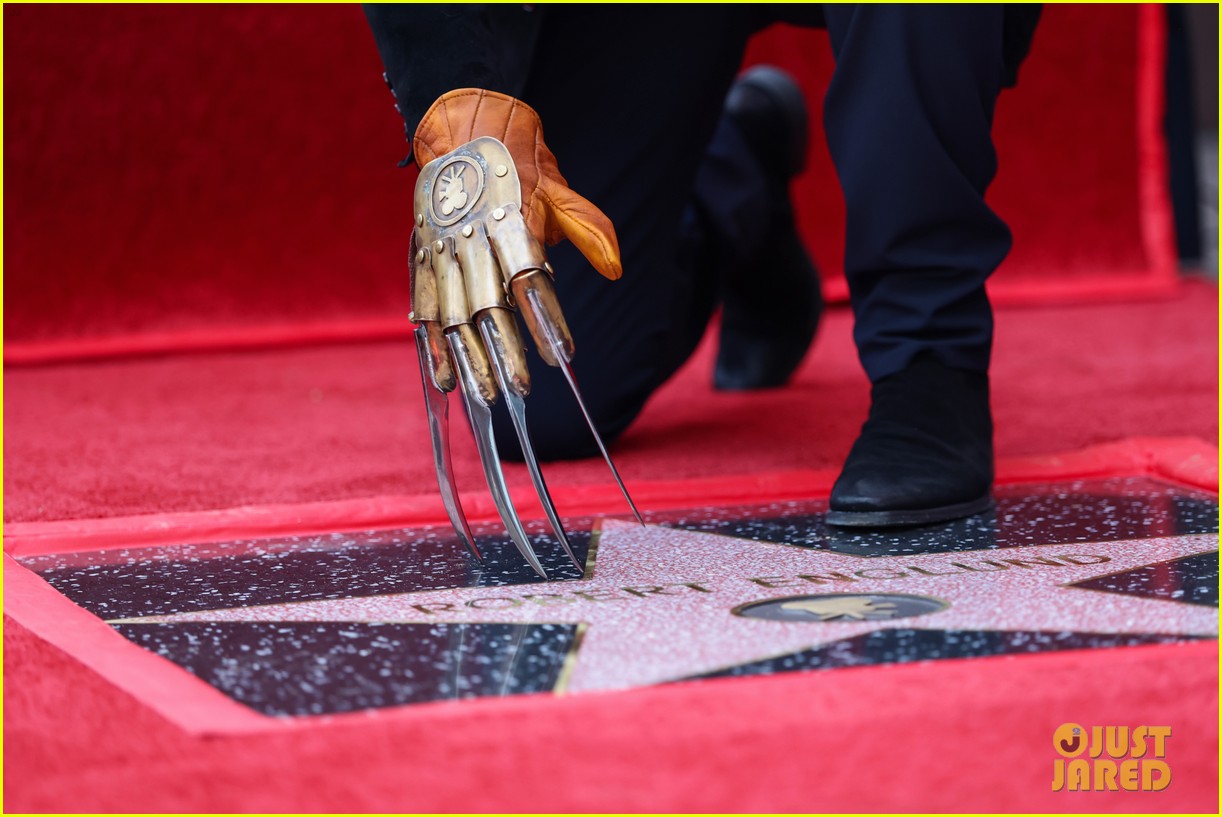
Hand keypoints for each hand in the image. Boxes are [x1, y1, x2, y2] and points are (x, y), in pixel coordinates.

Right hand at [409, 125, 639, 580]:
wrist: (460, 123)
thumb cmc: (519, 162)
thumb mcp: (558, 186)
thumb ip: (587, 227)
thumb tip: (617, 269)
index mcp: (508, 220)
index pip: (530, 278)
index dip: (545, 317)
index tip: (563, 353)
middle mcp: (472, 239)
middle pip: (488, 305)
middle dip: (504, 350)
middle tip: (522, 391)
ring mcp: (443, 250)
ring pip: (454, 314)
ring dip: (470, 358)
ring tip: (485, 397)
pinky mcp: (424, 258)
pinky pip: (425, 308)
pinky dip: (432, 347)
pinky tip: (443, 382)